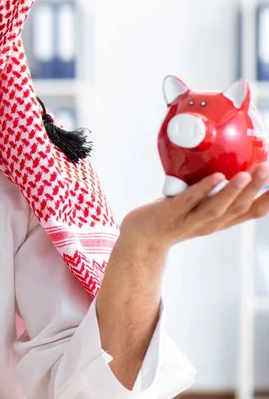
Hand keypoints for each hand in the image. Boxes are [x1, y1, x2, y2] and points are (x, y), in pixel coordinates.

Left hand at [119, 163, 268, 254]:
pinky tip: (214, 177)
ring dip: (232, 192)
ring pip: (217, 209)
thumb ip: (215, 190)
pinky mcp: (171, 215)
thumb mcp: (200, 205)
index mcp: (221, 220)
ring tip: (245, 175)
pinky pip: (188, 201)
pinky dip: (203, 189)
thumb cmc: (173, 216)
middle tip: (267, 169)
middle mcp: (211, 223)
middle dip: (255, 188)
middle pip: (239, 208)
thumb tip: (228, 161)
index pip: (252, 211)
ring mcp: (191, 221)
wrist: (142, 236)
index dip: (268, 198)